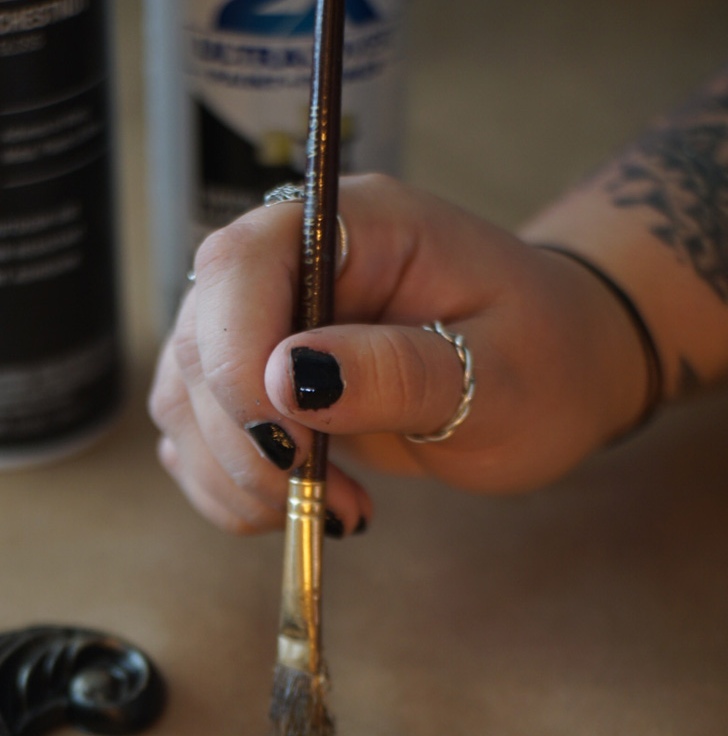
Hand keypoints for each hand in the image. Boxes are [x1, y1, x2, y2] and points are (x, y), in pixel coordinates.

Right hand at [148, 174, 650, 533]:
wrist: (551, 377)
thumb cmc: (542, 359)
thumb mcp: (499, 372)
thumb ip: (398, 370)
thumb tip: (288, 378)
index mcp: (352, 227)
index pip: (239, 265)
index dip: (236, 359)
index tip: (290, 444)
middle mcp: (287, 266)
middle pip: (195, 343)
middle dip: (244, 445)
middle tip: (324, 498)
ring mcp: (260, 328)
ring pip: (183, 402)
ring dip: (233, 479)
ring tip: (326, 508)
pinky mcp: (252, 390)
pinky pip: (196, 443)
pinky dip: (231, 494)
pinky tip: (301, 506)